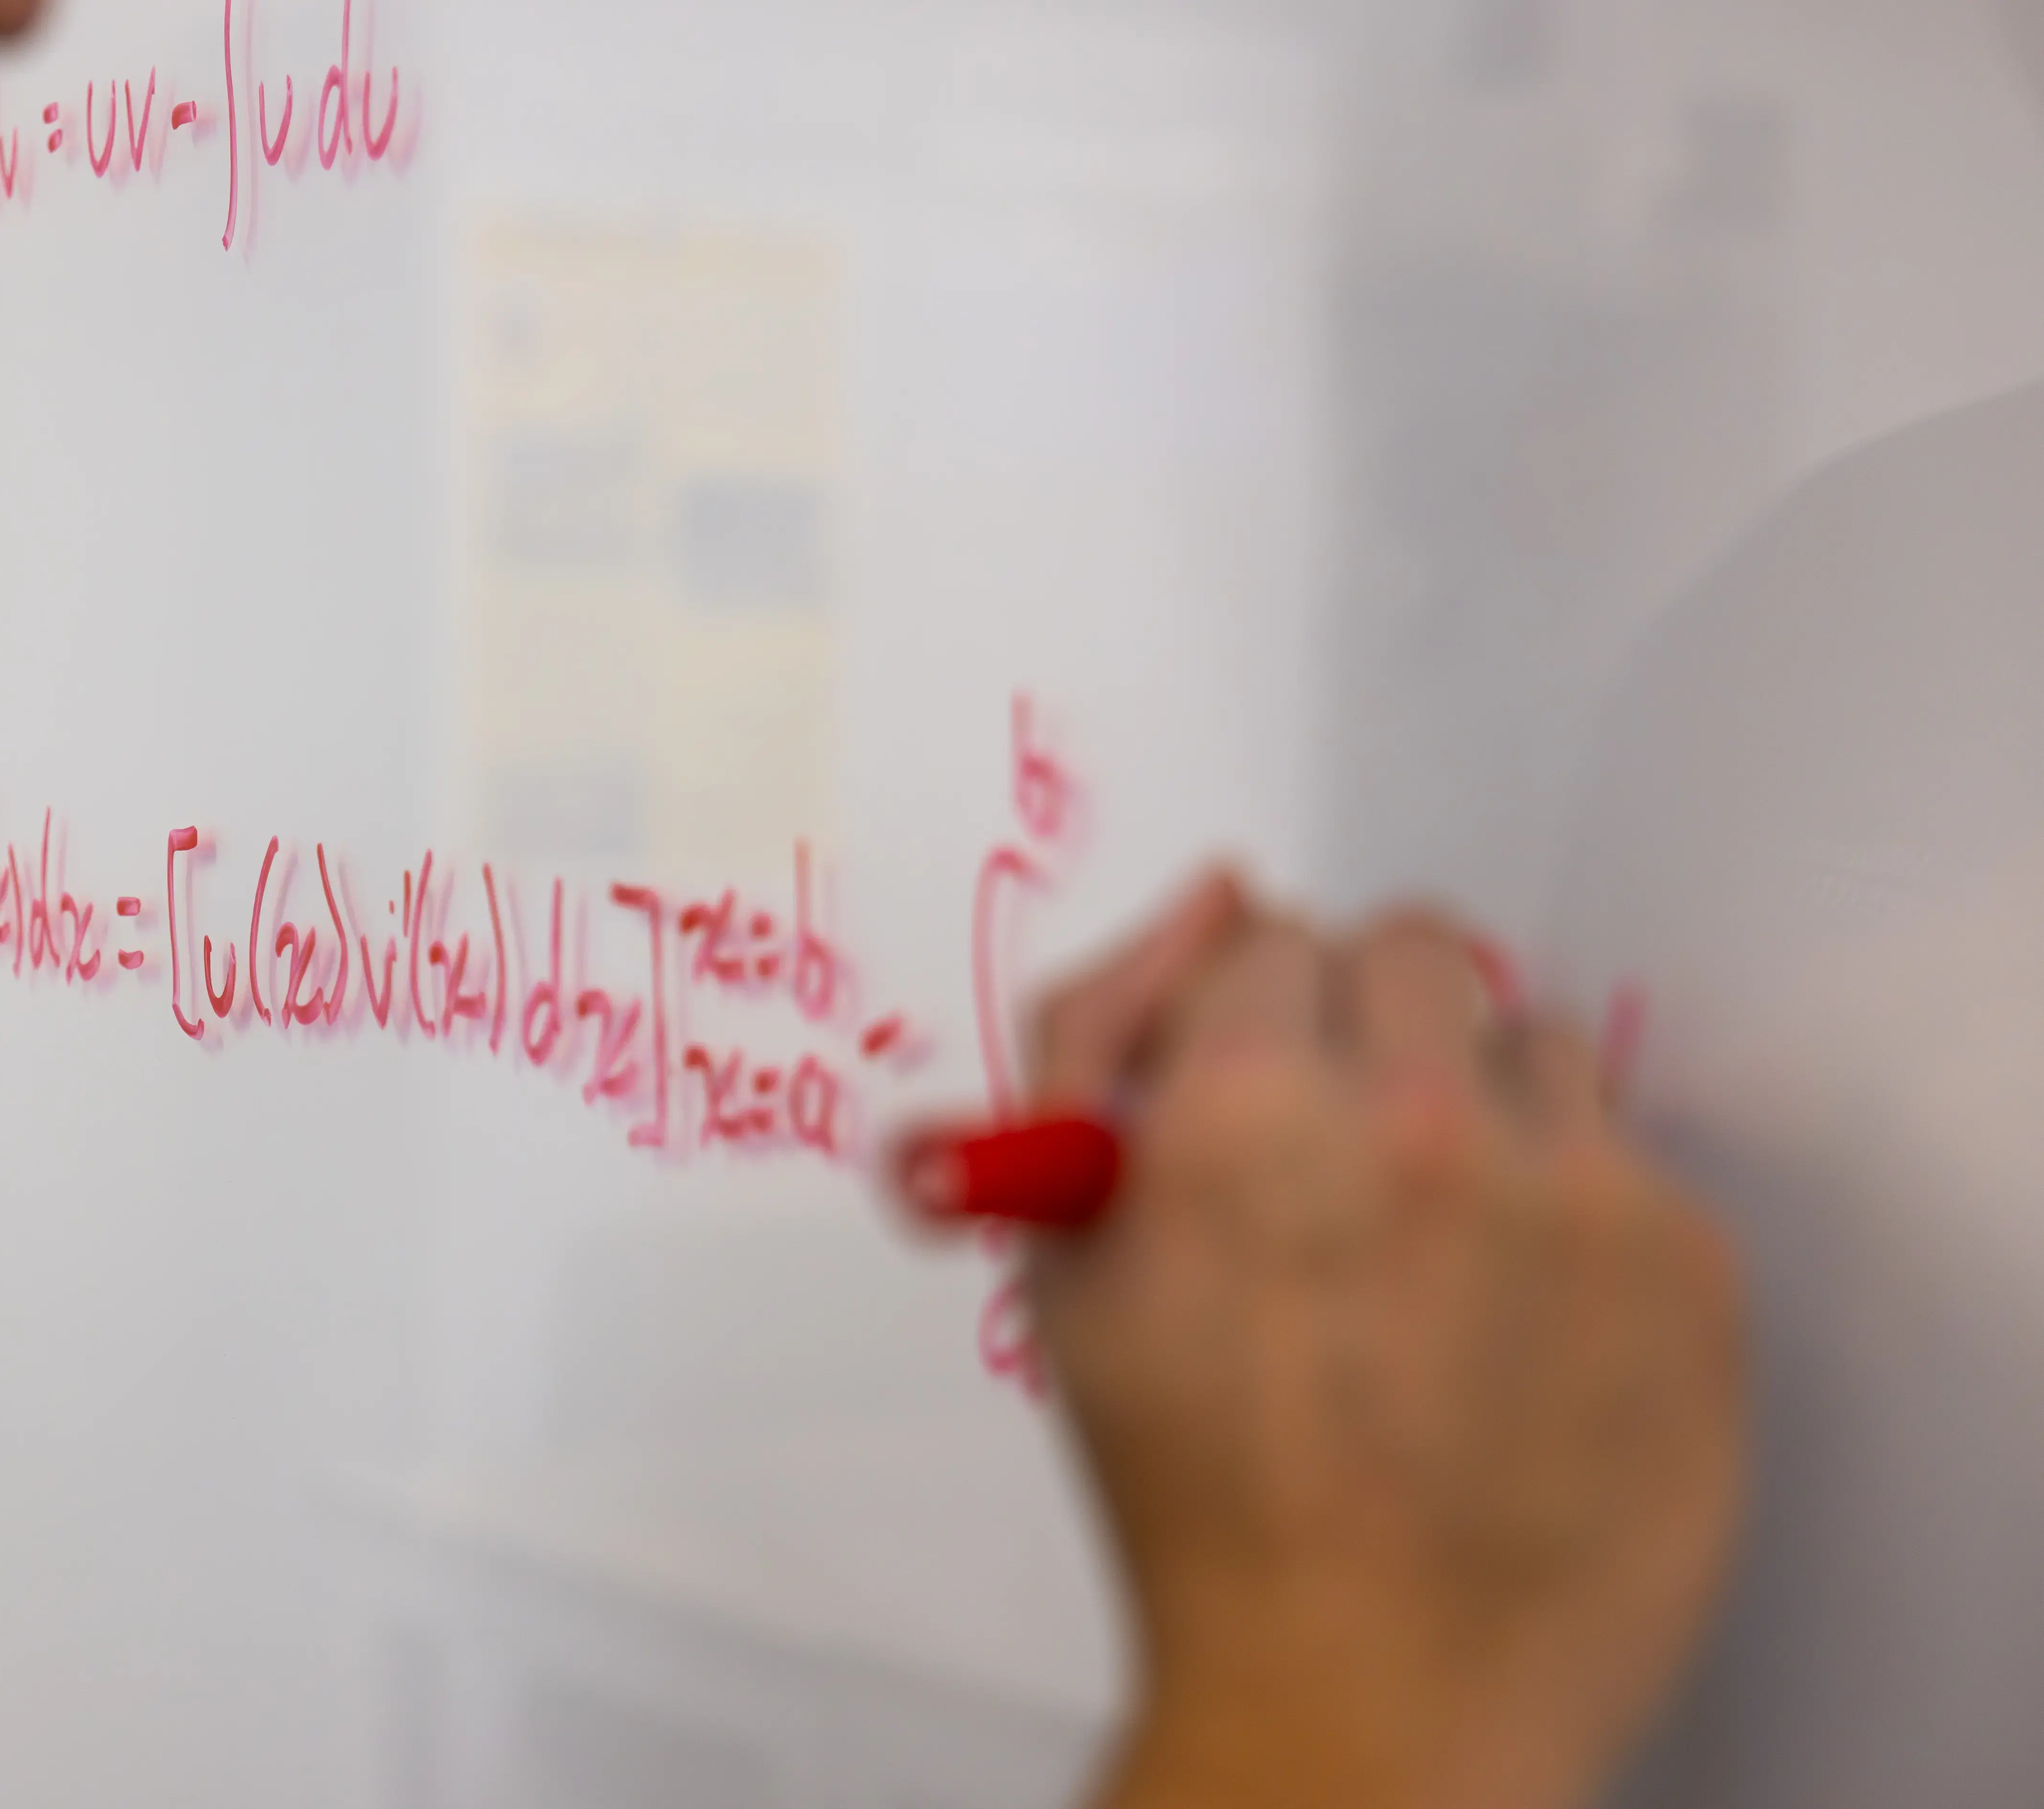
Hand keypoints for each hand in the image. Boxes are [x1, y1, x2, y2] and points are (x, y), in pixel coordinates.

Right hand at [1023, 873, 1745, 1808]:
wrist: (1364, 1698)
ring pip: (1534, 1041)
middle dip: (1368, 1030)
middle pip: (1413, 950)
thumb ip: (1092, 1033)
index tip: (1254, 1114)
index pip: (1268, 937)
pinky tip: (1522, 1327)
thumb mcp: (1062, 1252)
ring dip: (1481, 1111)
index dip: (1247, 1030)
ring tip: (1439, 1253)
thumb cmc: (1193, 1484)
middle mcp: (1417, 1123)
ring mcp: (1571, 1194)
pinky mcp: (1688, 1268)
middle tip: (1348, 1158)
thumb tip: (1217, 891)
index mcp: (1242, 1109)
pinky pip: (1630, 1160)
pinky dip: (1574, 1219)